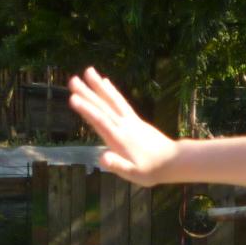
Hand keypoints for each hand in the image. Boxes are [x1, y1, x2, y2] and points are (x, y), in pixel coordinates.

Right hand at [67, 68, 179, 184]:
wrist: (173, 161)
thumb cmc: (151, 171)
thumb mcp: (133, 174)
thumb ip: (118, 166)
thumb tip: (102, 159)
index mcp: (119, 139)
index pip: (100, 122)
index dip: (86, 110)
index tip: (73, 98)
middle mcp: (124, 126)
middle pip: (103, 107)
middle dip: (87, 93)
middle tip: (72, 80)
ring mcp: (130, 121)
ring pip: (113, 100)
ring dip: (99, 85)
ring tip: (88, 70)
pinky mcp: (136, 119)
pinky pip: (121, 102)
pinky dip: (112, 92)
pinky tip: (106, 82)